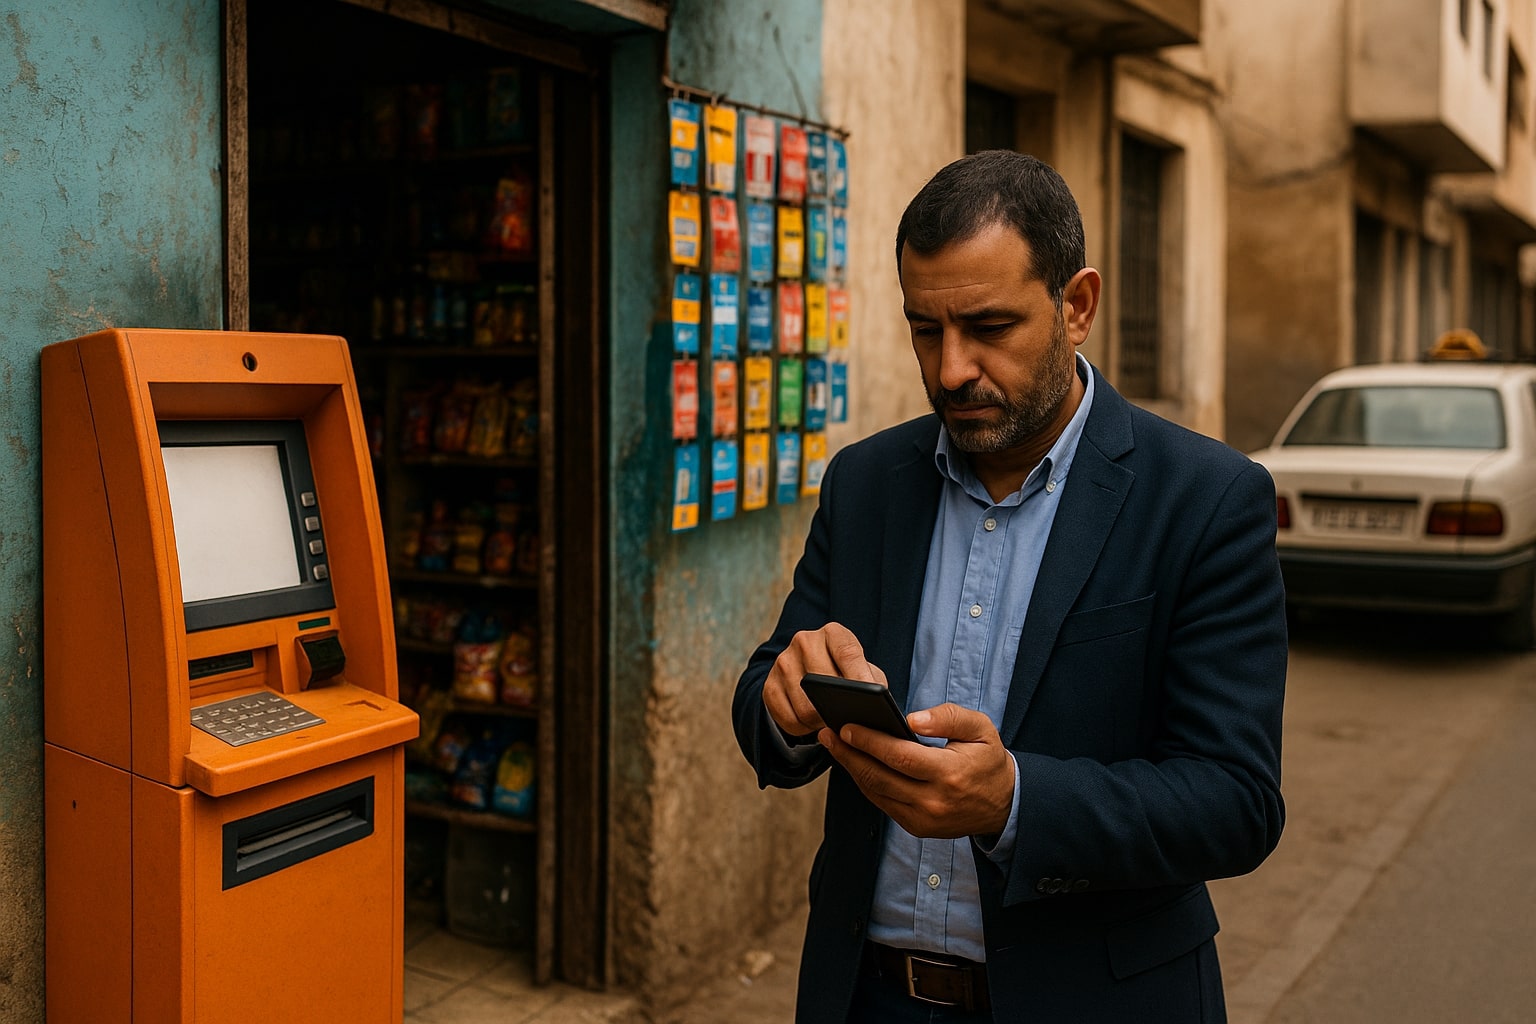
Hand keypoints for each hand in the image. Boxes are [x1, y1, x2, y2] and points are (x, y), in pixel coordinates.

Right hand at [762, 622, 887, 737]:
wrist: (807, 672)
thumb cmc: (845, 674)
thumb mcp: (864, 671)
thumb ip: (871, 682)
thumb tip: (872, 706)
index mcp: (833, 633)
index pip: (847, 653)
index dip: (859, 678)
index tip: (870, 699)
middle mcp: (804, 641)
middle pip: (823, 683)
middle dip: (838, 707)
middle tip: (847, 719)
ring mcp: (783, 662)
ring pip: (805, 707)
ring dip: (820, 722)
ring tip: (830, 720)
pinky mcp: (769, 686)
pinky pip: (789, 720)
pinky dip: (803, 729)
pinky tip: (811, 723)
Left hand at [820, 703, 1014, 839]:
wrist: (1004, 804)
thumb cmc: (988, 760)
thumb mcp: (981, 729)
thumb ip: (948, 717)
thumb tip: (912, 719)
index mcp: (949, 773)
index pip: (900, 756)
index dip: (869, 741)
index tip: (846, 726)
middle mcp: (934, 801)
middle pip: (880, 776)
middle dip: (849, 754)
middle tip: (827, 733)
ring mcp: (923, 819)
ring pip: (876, 792)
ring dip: (852, 768)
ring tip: (834, 745)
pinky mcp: (917, 828)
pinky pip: (883, 803)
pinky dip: (866, 783)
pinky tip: (855, 764)